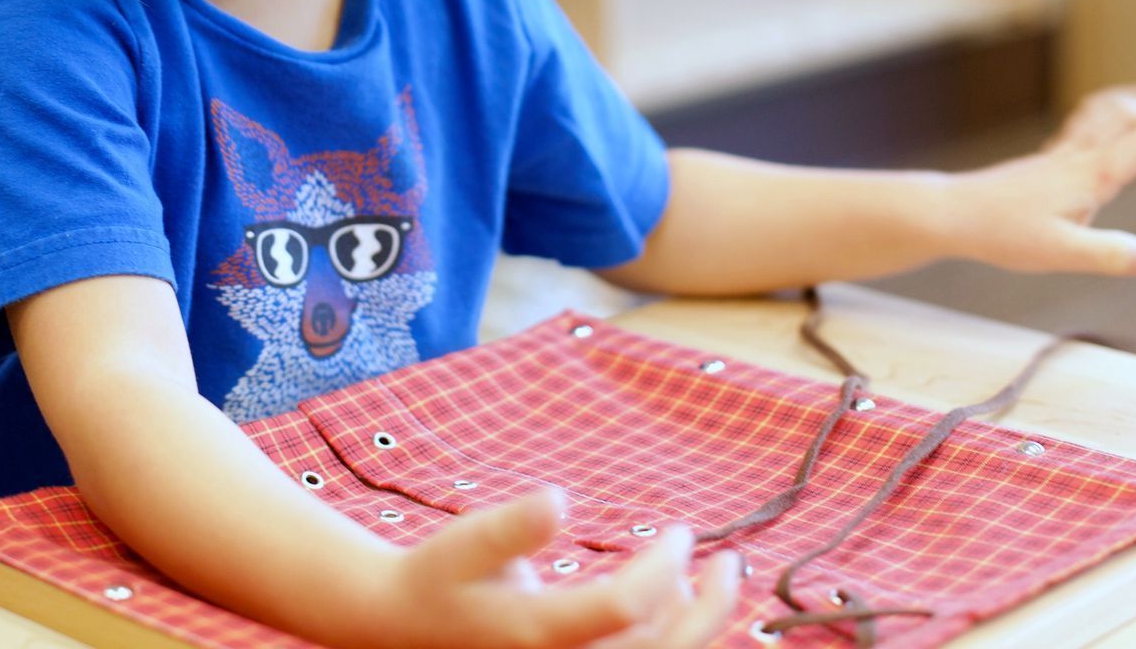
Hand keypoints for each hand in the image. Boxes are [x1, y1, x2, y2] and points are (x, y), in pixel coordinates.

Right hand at [361, 487, 740, 648]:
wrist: (402, 624)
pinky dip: (669, 637)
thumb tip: (557, 500)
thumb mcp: (466, 543)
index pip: (624, 608)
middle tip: (732, 565)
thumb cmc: (438, 575)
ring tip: (713, 577)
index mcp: (537, 632)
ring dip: (695, 627)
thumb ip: (511, 527)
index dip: (663, 569)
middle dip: (708, 614)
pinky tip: (678, 601)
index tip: (682, 532)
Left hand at [944, 85, 1135, 277]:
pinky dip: (1115, 115)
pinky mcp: (1049, 158)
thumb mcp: (1059, 254)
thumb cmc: (1002, 233)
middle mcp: (1077, 155)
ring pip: (1107, 107)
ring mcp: (1061, 152)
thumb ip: (1107, 255)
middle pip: (1130, 111)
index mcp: (1088, 174)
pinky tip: (1118, 135)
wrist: (954, 213)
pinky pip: (1088, 120)